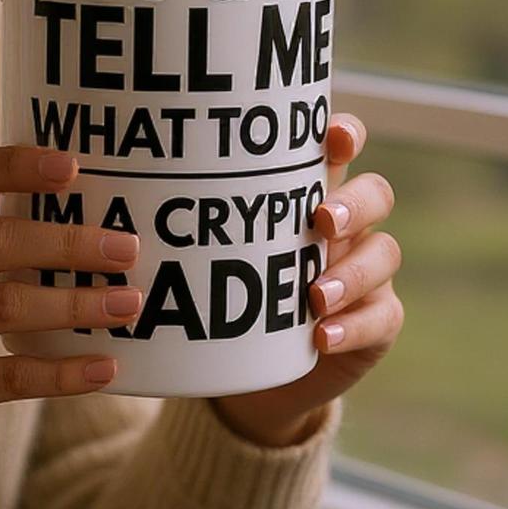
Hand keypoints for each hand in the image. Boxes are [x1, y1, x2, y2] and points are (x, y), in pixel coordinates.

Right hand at [0, 146, 140, 508]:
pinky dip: (63, 372)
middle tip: (125, 248)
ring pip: (7, 305)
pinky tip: (104, 366)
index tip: (71, 166)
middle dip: (68, 241)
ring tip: (128, 304)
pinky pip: (10, 376)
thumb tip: (41, 189)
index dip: (14, 164)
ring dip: (77, 303)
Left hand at [211, 114, 400, 447]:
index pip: (342, 147)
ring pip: (384, 253)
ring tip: (315, 296)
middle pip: (376, 193)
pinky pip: (383, 317)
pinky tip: (323, 336)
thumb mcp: (208, 250)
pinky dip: (354, 326)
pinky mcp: (376, 322)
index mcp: (308, 193)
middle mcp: (346, 227)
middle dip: (354, 203)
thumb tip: (123, 180)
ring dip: (352, 273)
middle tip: (321, 221)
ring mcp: (365, 272)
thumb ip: (195, 217)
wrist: (244, 374)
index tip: (332, 136)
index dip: (345, 134)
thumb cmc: (220, 293)